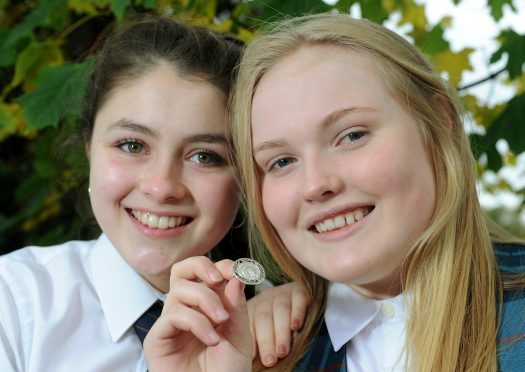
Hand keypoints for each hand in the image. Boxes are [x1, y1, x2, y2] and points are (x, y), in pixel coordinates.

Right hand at [143, 257, 250, 371]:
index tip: (237, 272)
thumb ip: (237, 306)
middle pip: (181, 269)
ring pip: (179, 289)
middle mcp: (185, 309)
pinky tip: (211, 339)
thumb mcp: (240, 335)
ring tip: (222, 323)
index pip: (203, 271)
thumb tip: (235, 277)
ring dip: (206, 300)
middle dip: (201, 266)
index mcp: (205, 305)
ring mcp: (170, 323)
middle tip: (219, 280)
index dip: (219, 265)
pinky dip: (197, 322)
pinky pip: (173, 314)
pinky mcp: (157, 339)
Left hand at [247, 282, 308, 366]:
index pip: (248, 323)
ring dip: (281, 332)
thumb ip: (254, 340)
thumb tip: (248, 358)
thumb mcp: (262, 333)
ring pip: (280, 309)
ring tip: (282, 351)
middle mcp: (265, 298)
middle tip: (269, 360)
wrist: (302, 308)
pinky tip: (296, 326)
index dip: (251, 341)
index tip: (252, 358)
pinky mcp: (299, 290)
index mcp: (251, 308)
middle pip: (263, 317)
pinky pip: (298, 299)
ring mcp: (282, 293)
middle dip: (266, 340)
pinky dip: (297, 313)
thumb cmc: (278, 330)